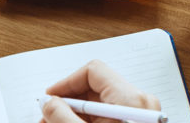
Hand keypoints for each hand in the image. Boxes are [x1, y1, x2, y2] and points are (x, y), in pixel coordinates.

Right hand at [40, 60, 160, 122]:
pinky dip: (89, 121)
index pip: (93, 71)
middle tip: (48, 116)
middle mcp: (141, 104)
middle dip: (68, 101)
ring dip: (76, 113)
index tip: (51, 97)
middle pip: (95, 89)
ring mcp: (142, 116)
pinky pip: (109, 117)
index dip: (67, 82)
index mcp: (131, 100)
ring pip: (101, 105)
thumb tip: (49, 102)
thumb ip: (63, 116)